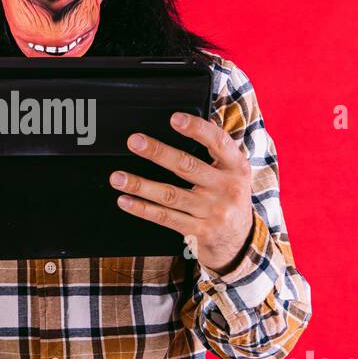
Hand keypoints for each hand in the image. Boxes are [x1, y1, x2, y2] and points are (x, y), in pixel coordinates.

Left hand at [110, 112, 254, 274]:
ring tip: (118, 177)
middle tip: (135, 141)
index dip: (196, 129)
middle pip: (187, 166)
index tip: (174, 118)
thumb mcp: (233, 173)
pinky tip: (126, 200)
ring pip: (170, 195)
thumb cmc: (229, 198)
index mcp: (236, 167)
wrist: (239, 241)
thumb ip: (216, 150)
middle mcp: (227, 188)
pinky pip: (165, 217)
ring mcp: (213, 212)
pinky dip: (142, 208)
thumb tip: (191, 121)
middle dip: (158, 152)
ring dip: (141, 185)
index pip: (218, 142)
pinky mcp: (199, 231)